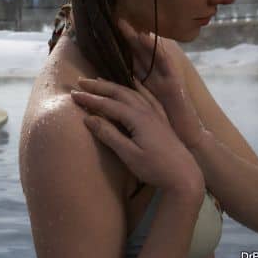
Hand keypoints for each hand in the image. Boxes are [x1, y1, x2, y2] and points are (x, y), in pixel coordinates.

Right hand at [71, 78, 204, 192]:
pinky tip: (133, 85)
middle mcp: (146, 111)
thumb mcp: (128, 154)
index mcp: (137, 118)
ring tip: (100, 81)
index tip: (73, 94)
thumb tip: (88, 118)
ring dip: (114, 86)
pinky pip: (145, 97)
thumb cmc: (155, 168)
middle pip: (119, 93)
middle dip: (99, 87)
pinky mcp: (161, 119)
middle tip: (81, 82)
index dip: (90, 99)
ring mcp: (155, 114)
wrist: (184, 176)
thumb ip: (109, 134)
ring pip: (131, 93)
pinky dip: (135, 88)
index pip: (108, 104)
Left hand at [117, 18, 207, 148]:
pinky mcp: (174, 84)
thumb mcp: (138, 121)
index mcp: (146, 88)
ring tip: (125, 23)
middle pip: (140, 56)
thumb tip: (101, 106)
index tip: (105, 39)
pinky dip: (155, 48)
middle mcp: (156, 81)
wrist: (187, 146)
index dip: (120, 53)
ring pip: (151, 55)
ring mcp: (167, 80)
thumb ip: (124, 109)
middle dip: (128, 39)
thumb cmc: (162, 134)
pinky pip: (164, 63)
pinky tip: (145, 36)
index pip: (131, 66)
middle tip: (115, 21)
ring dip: (139, 38)